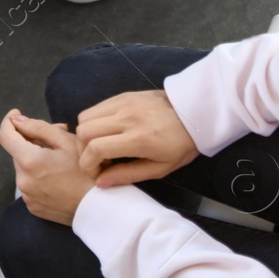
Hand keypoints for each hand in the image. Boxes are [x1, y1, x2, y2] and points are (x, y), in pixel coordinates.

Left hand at [0, 109, 96, 224]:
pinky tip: (58, 177)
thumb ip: (39, 127)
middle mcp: (22, 181)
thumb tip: (17, 121)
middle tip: (56, 138)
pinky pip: (30, 185)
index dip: (8, 122)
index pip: (4, 136)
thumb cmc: (89, 171)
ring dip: (36, 159)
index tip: (16, 115)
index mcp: (29, 162)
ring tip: (61, 159)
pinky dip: (39, 177)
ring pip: (24, 169)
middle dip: (32, 141)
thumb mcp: (68, 142)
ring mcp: (27, 196)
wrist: (101, 207)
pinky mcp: (33, 207)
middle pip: (17, 152)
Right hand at [76, 89, 199, 187]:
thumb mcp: (160, 168)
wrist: (195, 112)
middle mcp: (127, 118)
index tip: (94, 171)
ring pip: (85, 117)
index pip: (96, 148)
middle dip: (83, 149)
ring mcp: (123, 103)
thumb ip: (128, 175)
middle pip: (84, 131)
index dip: (87, 163)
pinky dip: (93, 121)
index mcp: (139, 139)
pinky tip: (107, 131)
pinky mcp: (122, 95)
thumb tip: (100, 182)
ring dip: (86, 134)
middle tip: (96, 159)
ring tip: (100, 144)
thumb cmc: (181, 144)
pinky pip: (95, 108)